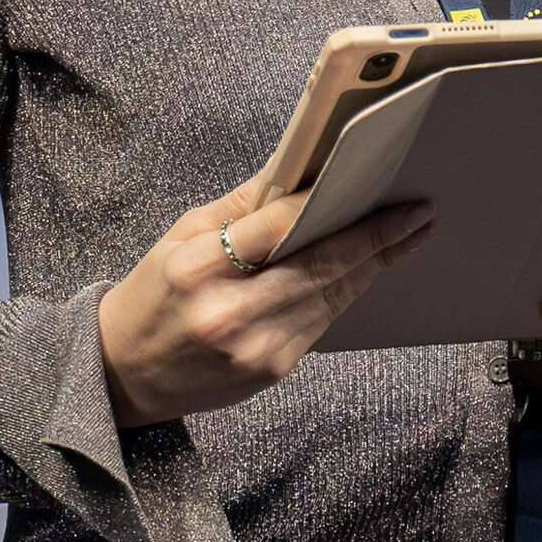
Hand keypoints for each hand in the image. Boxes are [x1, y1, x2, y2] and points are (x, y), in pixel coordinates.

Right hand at [97, 166, 434, 428]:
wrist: (125, 373)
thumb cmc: (155, 292)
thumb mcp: (180, 236)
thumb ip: (241, 205)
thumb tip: (298, 167)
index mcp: (198, 269)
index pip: (276, 227)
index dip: (327, 204)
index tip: (368, 181)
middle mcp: (228, 313)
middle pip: (318, 267)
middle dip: (374, 237)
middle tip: (416, 211)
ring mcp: (254, 348)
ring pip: (330, 297)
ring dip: (375, 264)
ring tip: (410, 234)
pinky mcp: (271, 371)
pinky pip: (322, 322)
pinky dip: (349, 291)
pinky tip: (372, 267)